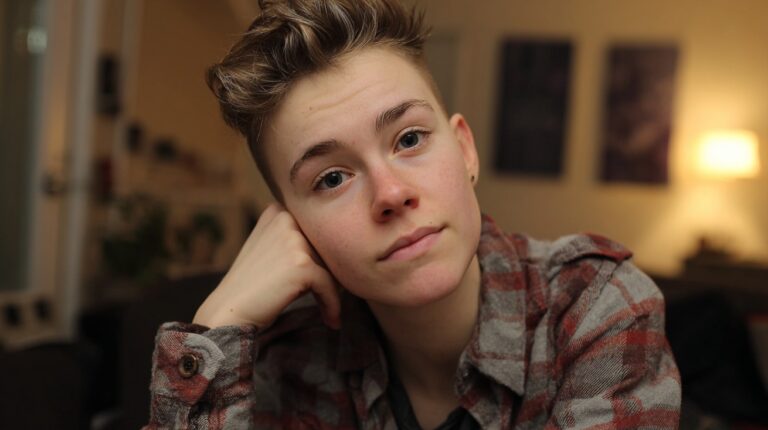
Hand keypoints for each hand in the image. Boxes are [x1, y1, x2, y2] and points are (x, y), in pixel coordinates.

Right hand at [193, 203, 340, 329]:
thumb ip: (295, 239)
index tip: (325, 281)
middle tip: (328, 297)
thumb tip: (338, 247)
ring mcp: (293, 239)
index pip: (316, 232)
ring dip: (332, 290)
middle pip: (326, 247)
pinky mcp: (302, 263)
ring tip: (328, 309)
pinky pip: (330, 285)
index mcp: (278, 212)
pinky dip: (332, 304)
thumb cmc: (251, 286)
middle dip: (329, 273)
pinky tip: (331, 320)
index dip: (323, 258)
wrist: (228, 312)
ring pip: (331, 265)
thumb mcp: (269, 248)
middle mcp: (285, 218)